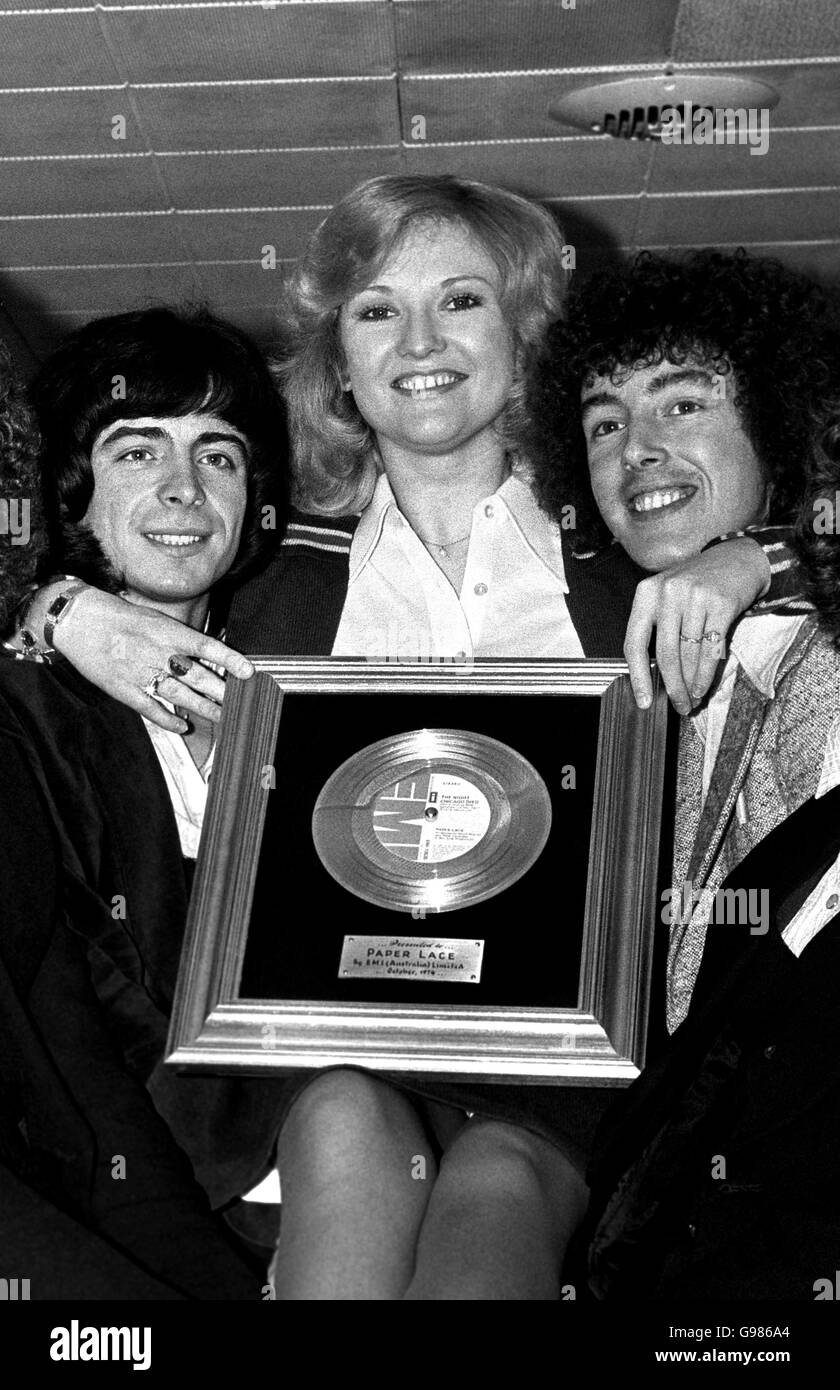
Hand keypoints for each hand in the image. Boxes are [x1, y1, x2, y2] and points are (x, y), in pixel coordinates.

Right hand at [53, 588, 253, 730]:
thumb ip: (179, 638)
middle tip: (240, 703)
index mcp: (167, 632)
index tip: (249, 672)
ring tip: (222, 717)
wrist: (79, 621)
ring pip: (180, 696)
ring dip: (203, 708)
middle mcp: (158, 653)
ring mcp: (141, 673)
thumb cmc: (120, 617)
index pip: (207, 646)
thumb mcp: (155, 619)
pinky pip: (151, 709)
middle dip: (222, 692)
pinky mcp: (124, 689)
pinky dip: (168, 720)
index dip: (230, 660)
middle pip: (198, 677)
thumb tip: (207, 654)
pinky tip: (183, 726)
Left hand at [623, 537, 770, 714]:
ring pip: (689, 654)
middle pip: (664, 654)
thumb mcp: (669, 596)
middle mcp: (667, 593)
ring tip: (693, 700)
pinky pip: (711, 649)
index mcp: (646, 593)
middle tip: (679, 706)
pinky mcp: (721, 603)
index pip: (633, 642)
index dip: (638, 677)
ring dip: (691, 684)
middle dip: (672, 686)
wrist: (738, 558)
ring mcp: (694, 597)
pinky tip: (705, 687)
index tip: (644, 702)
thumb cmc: (698, 585)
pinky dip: (707, 674)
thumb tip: (654, 677)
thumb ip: (657, 627)